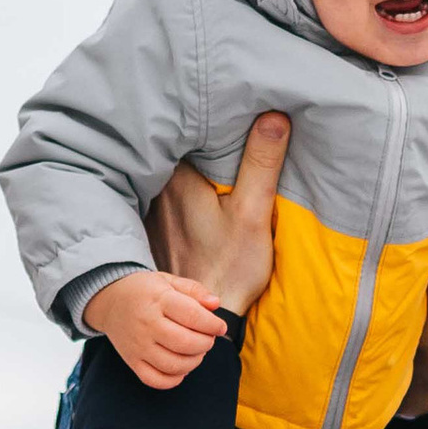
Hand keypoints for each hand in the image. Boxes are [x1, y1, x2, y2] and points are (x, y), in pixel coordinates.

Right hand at [86, 268, 228, 388]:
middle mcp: (146, 324)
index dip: (213, 324)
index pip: (192, 316)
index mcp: (158, 300)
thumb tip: (215, 303)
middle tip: (208, 338)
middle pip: (184, 343)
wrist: (110, 300)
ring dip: (193, 361)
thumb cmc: (145, 291)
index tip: (220, 326)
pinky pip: (156, 380)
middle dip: (205, 343)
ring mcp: (138, 345)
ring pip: (173, 365)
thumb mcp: (169, 281)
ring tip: (196, 351)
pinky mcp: (132, 361)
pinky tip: (180, 367)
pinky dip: (174, 379)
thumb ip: (195, 290)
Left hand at [148, 110, 289, 320]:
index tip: (231, 115)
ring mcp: (155, 211)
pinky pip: (171, 195)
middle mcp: (159, 191)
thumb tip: (272, 117)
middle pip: (181, 152)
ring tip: (222, 160)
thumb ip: (260, 164)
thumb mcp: (252, 212)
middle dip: (202, 142)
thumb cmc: (230, 265)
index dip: (211, 122)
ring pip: (174, 174)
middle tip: (228, 132)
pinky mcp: (158, 229)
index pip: (189, 133)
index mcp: (179, 180)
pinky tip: (204, 194)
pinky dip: (186, 189)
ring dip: (194, 165)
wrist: (207, 313)